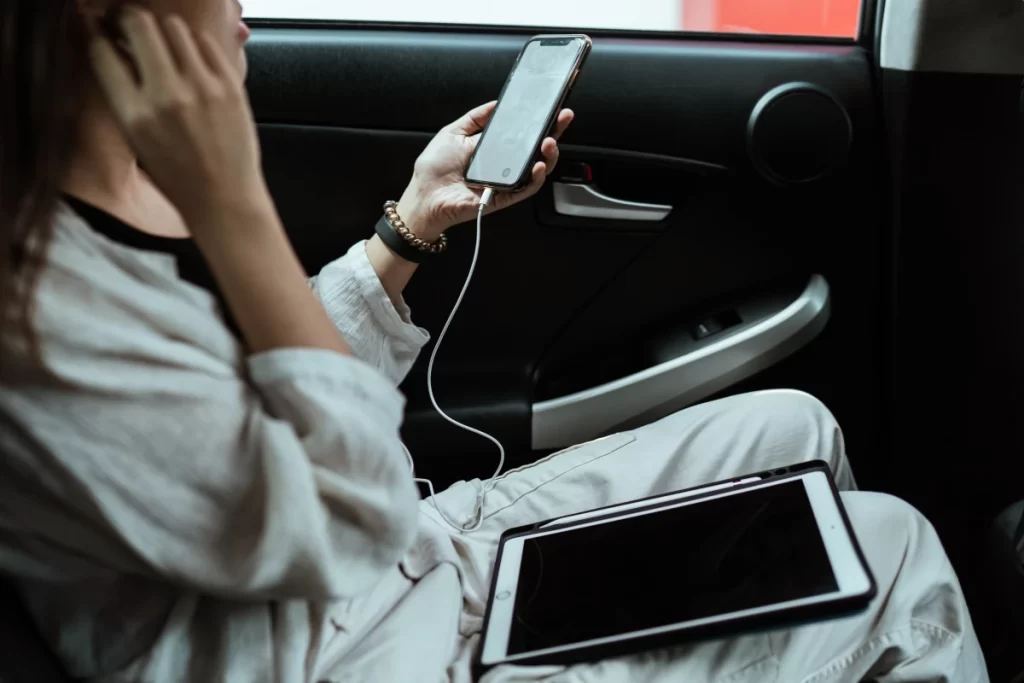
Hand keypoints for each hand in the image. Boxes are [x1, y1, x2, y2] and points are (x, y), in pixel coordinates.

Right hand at [88, 7, 271, 232]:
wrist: (224, 198)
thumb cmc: (177, 175)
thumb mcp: (135, 139)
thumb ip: (124, 93)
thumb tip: (115, 47)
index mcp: (135, 114)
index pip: (102, 51)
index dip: (94, 31)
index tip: (96, 27)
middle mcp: (167, 97)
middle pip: (139, 23)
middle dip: (127, 17)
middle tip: (127, 24)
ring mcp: (203, 88)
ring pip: (173, 26)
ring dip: (161, 28)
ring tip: (160, 41)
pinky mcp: (230, 87)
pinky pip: (205, 43)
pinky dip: (192, 42)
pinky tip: (188, 54)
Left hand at [396, 102, 574, 241]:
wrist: (424, 196)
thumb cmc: (434, 169)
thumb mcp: (453, 132)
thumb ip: (475, 117)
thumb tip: (496, 103)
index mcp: (494, 149)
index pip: (522, 134)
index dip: (539, 122)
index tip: (552, 108)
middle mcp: (503, 166)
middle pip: (536, 150)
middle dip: (554, 133)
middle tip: (563, 119)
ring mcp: (505, 182)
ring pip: (536, 170)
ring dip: (548, 156)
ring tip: (549, 142)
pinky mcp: (503, 198)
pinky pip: (525, 189)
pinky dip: (534, 179)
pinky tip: (538, 166)